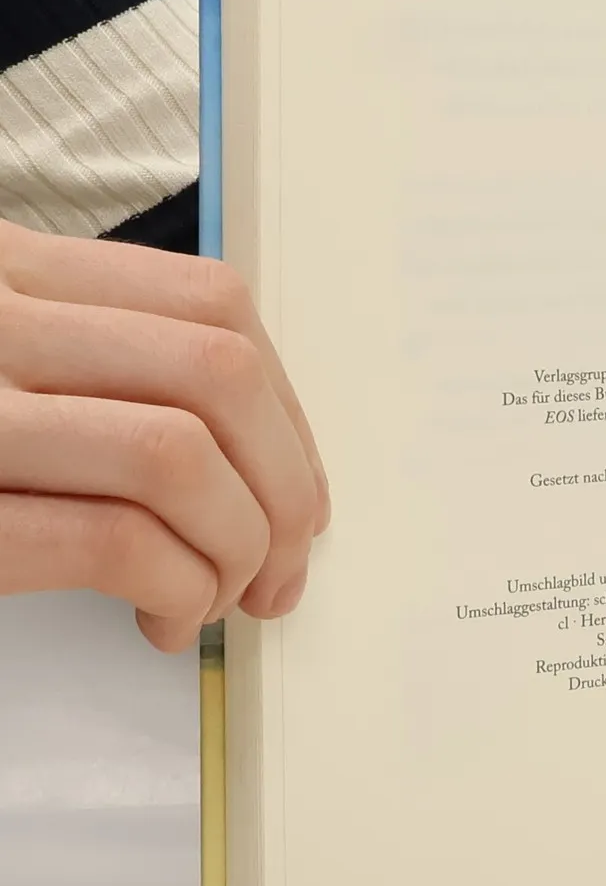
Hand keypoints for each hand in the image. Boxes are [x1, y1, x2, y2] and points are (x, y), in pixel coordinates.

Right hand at [0, 221, 329, 653]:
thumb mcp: (1, 357)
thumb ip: (90, 365)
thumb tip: (253, 450)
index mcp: (7, 268)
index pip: (213, 307)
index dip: (286, 409)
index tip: (297, 486)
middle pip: (220, 376)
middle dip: (286, 484)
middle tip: (284, 566)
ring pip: (180, 455)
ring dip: (238, 545)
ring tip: (219, 597)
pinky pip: (112, 538)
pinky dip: (176, 588)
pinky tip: (163, 617)